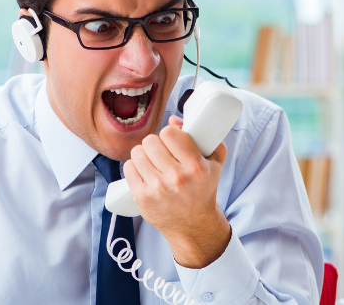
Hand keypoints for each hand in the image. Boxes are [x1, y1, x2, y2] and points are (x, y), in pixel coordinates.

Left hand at [124, 115, 231, 268]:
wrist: (193, 224)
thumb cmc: (203, 190)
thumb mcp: (214, 163)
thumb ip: (203, 136)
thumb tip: (173, 120)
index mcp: (196, 166)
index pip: (169, 133)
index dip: (169, 134)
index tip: (172, 141)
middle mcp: (176, 178)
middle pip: (150, 141)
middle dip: (155, 144)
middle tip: (161, 153)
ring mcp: (157, 189)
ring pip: (137, 153)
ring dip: (143, 155)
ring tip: (152, 162)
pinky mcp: (142, 197)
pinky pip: (128, 168)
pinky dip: (134, 167)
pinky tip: (144, 172)